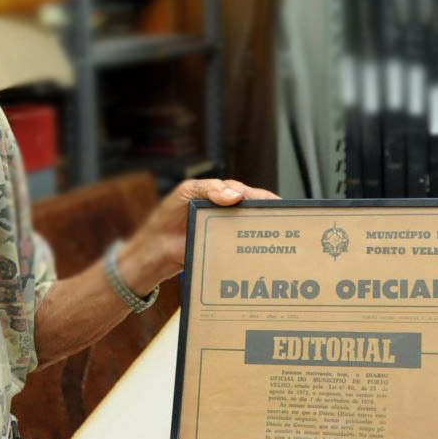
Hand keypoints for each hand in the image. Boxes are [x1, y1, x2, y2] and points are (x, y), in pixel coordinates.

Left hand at [119, 177, 279, 292]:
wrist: (156, 247)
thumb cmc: (168, 215)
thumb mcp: (186, 192)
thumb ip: (209, 189)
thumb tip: (235, 195)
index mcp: (219, 195)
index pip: (245, 192)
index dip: (260, 196)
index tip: (274, 201)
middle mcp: (226, 213)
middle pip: (252, 211)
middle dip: (268, 213)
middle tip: (282, 217)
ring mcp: (225, 231)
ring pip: (250, 230)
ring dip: (263, 231)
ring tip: (277, 233)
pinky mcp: (223, 249)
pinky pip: (240, 248)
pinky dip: (252, 248)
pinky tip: (261, 250)